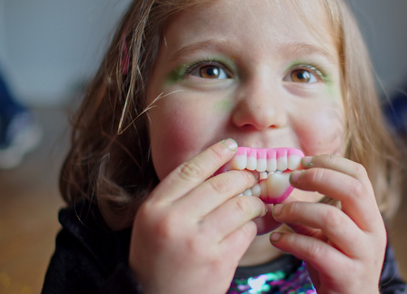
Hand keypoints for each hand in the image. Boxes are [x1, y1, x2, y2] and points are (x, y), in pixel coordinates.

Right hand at [129, 139, 266, 293]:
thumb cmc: (157, 258)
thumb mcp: (153, 222)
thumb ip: (178, 197)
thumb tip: (217, 169)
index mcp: (155, 207)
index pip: (191, 170)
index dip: (215, 154)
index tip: (231, 146)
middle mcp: (175, 220)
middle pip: (221, 184)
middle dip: (243, 177)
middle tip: (250, 177)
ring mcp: (198, 241)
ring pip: (241, 206)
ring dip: (253, 202)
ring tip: (253, 205)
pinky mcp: (219, 260)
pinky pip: (247, 231)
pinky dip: (251, 227)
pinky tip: (246, 229)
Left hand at [269, 155, 385, 293]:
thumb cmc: (336, 266)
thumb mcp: (326, 235)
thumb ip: (308, 214)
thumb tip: (278, 187)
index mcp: (369, 216)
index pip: (359, 175)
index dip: (330, 162)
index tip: (302, 162)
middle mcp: (373, 232)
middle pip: (353, 190)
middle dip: (318, 177)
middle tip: (291, 179)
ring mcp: (363, 254)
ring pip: (331, 219)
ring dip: (297, 210)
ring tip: (277, 212)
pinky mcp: (347, 276)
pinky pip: (316, 250)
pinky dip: (291, 240)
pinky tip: (277, 239)